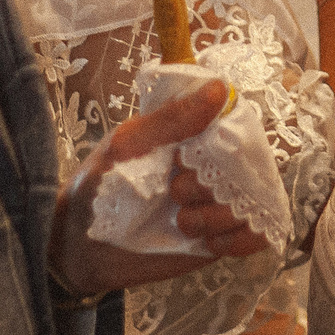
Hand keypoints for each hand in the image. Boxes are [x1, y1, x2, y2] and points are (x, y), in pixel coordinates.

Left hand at [50, 79, 266, 297]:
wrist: (78, 246)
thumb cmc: (97, 185)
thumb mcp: (126, 145)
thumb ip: (169, 120)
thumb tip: (221, 88)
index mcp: (192, 136)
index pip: (238, 125)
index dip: (226, 141)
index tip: (187, 156)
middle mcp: (211, 168)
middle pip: (250, 166)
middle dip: (214, 183)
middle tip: (176, 191)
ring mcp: (216, 203)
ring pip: (253, 203)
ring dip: (220, 215)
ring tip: (183, 222)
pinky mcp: (218, 239)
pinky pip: (256, 236)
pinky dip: (240, 239)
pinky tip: (209, 241)